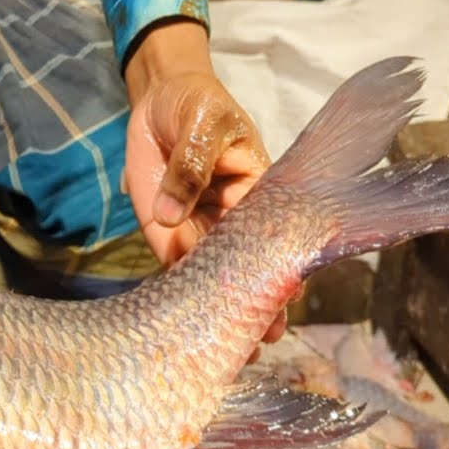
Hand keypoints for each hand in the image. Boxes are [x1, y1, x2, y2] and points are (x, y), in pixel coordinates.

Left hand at [122, 20, 288, 350]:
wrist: (160, 100)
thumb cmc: (198, 106)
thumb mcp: (204, 125)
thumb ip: (190, 167)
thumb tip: (170, 215)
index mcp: (255, 191)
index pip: (271, 234)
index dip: (279, 265)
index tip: (288, 298)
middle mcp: (230, 219)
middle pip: (245, 266)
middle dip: (255, 302)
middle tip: (263, 340)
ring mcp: (198, 228)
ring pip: (212, 277)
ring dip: (219, 310)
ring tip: (230, 348)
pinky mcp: (166, 232)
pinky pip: (174, 268)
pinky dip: (180, 297)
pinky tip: (189, 328)